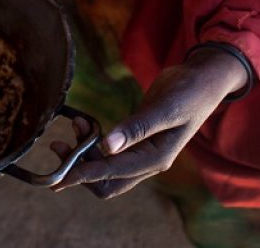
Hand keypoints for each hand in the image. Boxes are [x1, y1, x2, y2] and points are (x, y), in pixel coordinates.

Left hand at [50, 47, 247, 197]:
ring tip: (75, 123)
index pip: (112, 175)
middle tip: (57, 146)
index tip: (58, 176)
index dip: (83, 175)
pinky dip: (94, 141)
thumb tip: (107, 146)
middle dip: (79, 168)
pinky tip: (84, 122)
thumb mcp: (165, 108)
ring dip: (85, 151)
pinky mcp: (137, 139)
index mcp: (156, 158)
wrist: (202, 79)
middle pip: (107, 181)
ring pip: (106, 166)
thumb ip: (137, 127)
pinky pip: (111, 150)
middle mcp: (148, 161)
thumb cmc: (189, 92)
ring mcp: (142, 152)